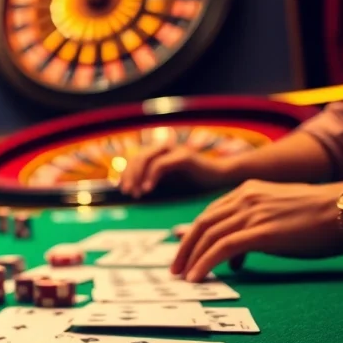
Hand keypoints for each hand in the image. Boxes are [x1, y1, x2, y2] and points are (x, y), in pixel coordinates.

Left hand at [118, 145, 237, 198]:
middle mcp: (165, 149)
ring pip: (146, 158)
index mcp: (159, 154)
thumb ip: (152, 183)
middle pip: (138, 157)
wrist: (221, 178)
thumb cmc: (195, 183)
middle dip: (129, 175)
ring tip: (136, 193)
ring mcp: (174, 150)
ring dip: (137, 176)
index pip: (135, 159)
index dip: (126, 173)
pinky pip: (161, 164)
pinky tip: (148, 190)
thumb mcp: (168, 184)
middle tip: (127, 193)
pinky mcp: (183, 156)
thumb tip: (132, 192)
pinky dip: (151, 177)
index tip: (122, 190)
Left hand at [172, 180, 342, 281]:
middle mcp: (245, 198)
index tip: (183, 252)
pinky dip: (205, 263)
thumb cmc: (319, 219)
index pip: (210, 213)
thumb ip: (252, 231)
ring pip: (208, 236)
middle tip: (175, 269)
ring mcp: (252, 213)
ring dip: (191, 258)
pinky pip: (222, 248)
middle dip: (185, 247)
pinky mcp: (261, 231)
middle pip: (202, 223)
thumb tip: (233, 260)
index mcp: (247, 191)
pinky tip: (197, 277)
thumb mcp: (277, 219)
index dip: (192, 234)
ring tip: (183, 278)